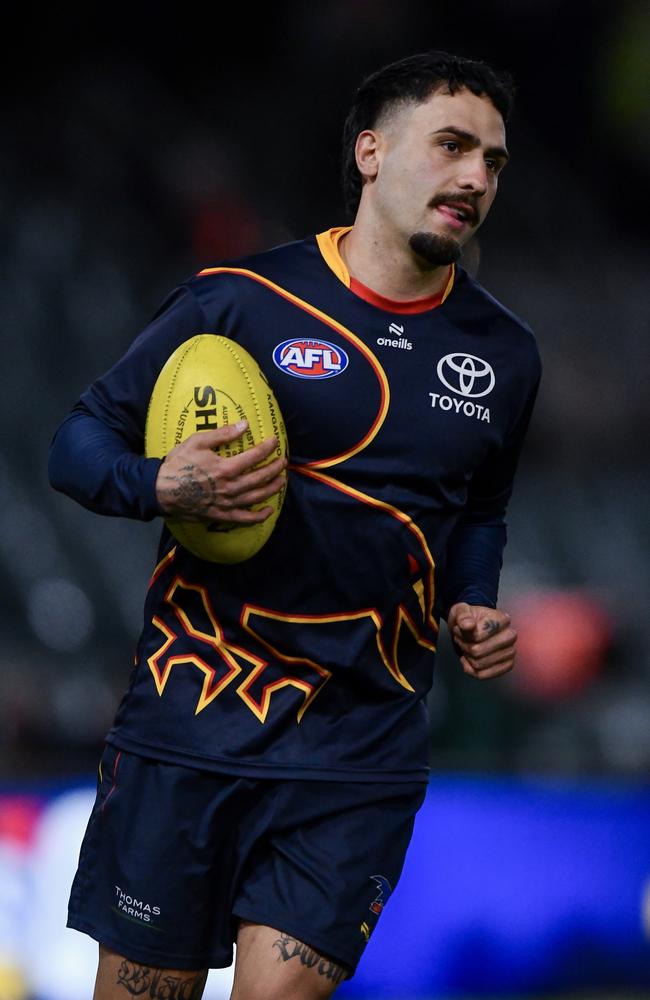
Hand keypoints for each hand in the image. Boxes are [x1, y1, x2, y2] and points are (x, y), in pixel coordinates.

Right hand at [155, 420, 286, 525]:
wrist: (161, 490)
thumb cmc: (178, 463)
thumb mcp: (197, 442)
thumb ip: (222, 434)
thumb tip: (244, 425)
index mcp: (225, 468)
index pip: (254, 456)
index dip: (267, 448)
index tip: (275, 442)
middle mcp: (230, 487)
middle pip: (260, 478)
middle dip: (275, 468)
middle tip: (283, 462)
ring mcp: (227, 503)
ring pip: (257, 497)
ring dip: (272, 489)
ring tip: (282, 481)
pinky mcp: (221, 515)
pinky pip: (245, 518)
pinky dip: (259, 516)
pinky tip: (268, 510)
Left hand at [447, 602, 516, 679]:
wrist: (474, 627)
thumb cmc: (469, 619)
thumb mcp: (461, 611)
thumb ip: (463, 616)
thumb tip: (467, 625)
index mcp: (502, 619)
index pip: (478, 636)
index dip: (464, 634)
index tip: (460, 628)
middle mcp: (510, 636)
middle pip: (478, 651)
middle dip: (464, 646)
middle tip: (461, 639)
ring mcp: (510, 652)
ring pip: (479, 664)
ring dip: (467, 657)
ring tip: (466, 646)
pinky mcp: (507, 665)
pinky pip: (484, 675)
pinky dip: (471, 669)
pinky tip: (468, 660)